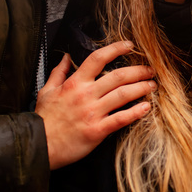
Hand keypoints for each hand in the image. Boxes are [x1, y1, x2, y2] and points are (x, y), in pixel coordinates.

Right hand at [35, 41, 154, 169]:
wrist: (39, 145)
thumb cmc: (44, 119)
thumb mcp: (46, 91)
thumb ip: (59, 72)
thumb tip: (67, 57)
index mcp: (75, 83)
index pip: (98, 59)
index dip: (116, 49)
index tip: (129, 45)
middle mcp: (86, 95)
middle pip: (118, 76)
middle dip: (138, 70)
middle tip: (150, 69)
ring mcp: (93, 112)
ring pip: (123, 95)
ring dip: (141, 88)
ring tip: (153, 85)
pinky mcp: (97, 131)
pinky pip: (121, 119)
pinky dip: (136, 112)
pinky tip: (147, 107)